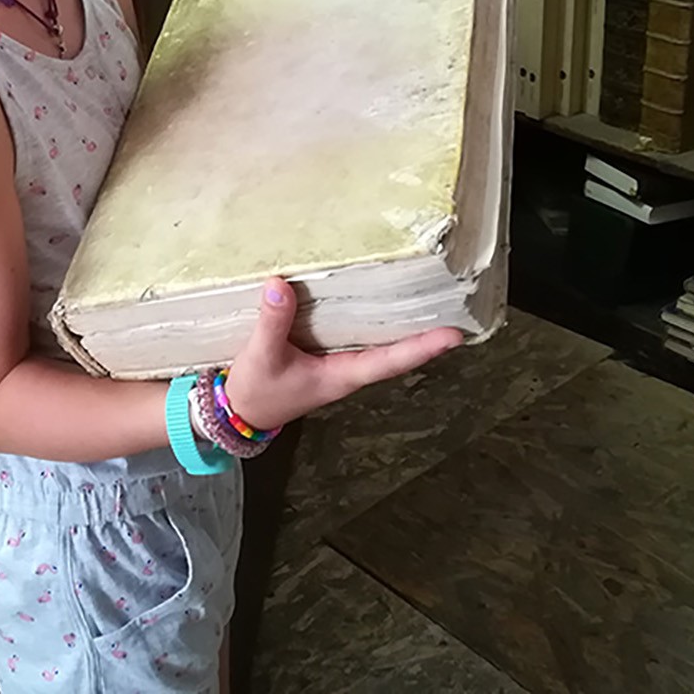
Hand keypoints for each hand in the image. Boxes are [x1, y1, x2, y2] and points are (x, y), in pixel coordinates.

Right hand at [222, 277, 465, 431]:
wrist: (238, 409)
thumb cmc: (256, 390)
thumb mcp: (261, 356)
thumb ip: (272, 322)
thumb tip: (280, 284)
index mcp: (342, 375)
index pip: (390, 361)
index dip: (422, 348)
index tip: (454, 336)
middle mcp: (349, 369)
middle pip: (395, 349)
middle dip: (424, 331)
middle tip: (455, 304)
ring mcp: (339, 361)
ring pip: (378, 341)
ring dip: (401, 322)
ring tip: (428, 295)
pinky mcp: (325, 351)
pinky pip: (356, 332)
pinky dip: (371, 316)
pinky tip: (376, 295)